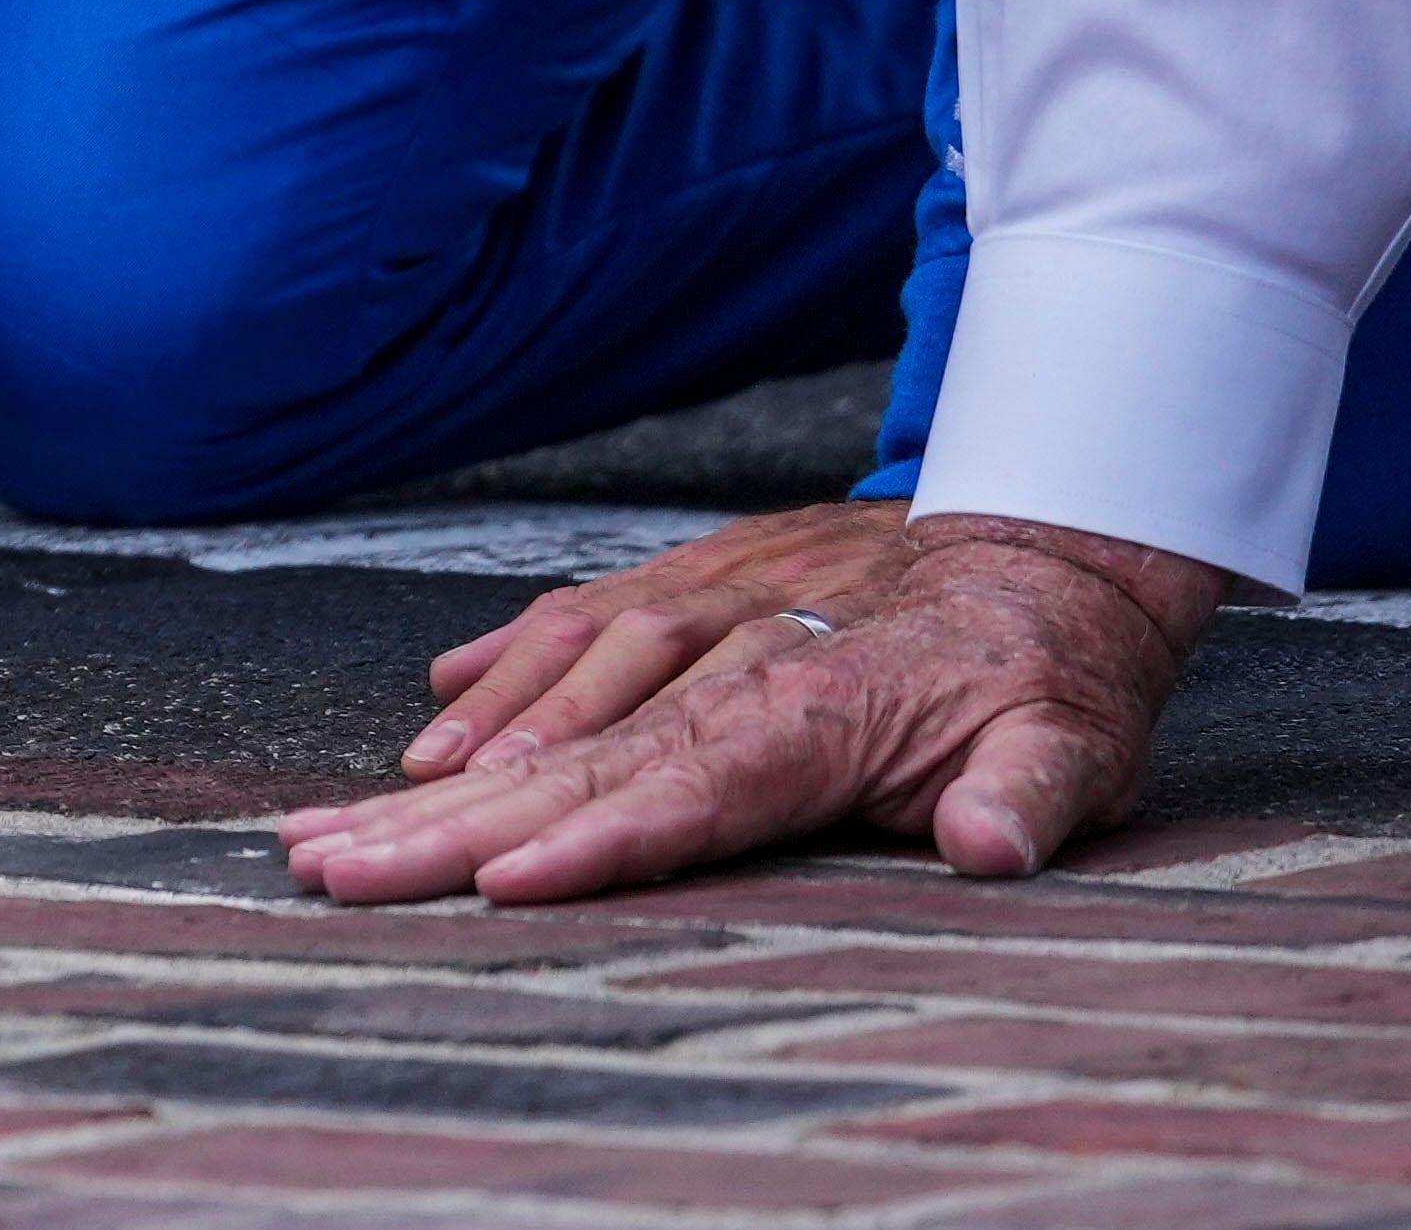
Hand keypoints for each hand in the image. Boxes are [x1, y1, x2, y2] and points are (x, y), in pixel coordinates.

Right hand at [276, 511, 1218, 904]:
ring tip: (348, 815)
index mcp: (819, 707)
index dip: (594, 838)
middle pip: (579, 753)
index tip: (500, 879)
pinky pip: (580, 619)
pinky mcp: (695, 582)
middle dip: (453, 818)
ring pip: (556, 686)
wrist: (1045, 531)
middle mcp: (738, 650)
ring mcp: (705, 609)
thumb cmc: (1054, 668)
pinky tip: (439, 703)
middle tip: (336, 866)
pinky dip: (507, 663)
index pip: (687, 788)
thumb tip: (990, 848)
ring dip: (453, 756)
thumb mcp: (1073, 742)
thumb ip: (1026, 796)